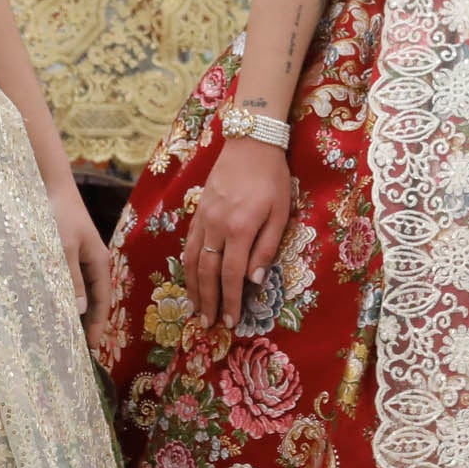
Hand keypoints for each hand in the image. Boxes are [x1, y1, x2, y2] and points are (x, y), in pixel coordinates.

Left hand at [53, 176, 116, 337]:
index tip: (92, 348)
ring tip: (68, 335)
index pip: (102, 300)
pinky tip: (54, 307)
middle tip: (79, 349)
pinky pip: (69, 282)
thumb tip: (79, 310)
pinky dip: (66, 297)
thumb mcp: (63, 248)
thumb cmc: (58, 215)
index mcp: (99, 261)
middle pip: (95, 299)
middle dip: (89, 323)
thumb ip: (70, 278)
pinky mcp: (66, 252)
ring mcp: (80, 257)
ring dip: (77, 312)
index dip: (99, 324)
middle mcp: (93, 261)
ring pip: (81, 292)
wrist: (49, 185)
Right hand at [182, 136, 293, 338]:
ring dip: (192, 288)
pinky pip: (188, 244)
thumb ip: (267, 248)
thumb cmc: (273, 178)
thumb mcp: (281, 213)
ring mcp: (203, 218)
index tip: (231, 321)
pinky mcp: (198, 210)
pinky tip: (190, 278)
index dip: (230, 301)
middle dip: (208, 302)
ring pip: (192, 260)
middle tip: (208, 325)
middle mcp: (216, 226)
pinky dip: (187, 266)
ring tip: (194, 310)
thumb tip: (254, 281)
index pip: (231, 276)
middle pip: (207, 273)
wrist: (250, 142)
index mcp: (240, 229)